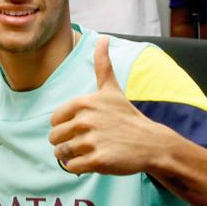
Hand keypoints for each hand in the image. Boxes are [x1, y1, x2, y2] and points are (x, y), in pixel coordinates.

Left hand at [48, 36, 167, 174]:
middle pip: (54, 138)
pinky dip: (77, 168)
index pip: (54, 120)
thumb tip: (103, 37)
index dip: (65, 127)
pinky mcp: (98, 160)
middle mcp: (86, 120)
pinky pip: (71, 167)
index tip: (82, 128)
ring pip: (61, 153)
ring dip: (71, 157)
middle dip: (65, 143)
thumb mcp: (112, 89)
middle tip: (85, 143)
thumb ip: (102, 64)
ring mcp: (92, 140)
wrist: (151, 143)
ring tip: (89, 151)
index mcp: (84, 102)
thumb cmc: (127, 116)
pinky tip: (92, 161)